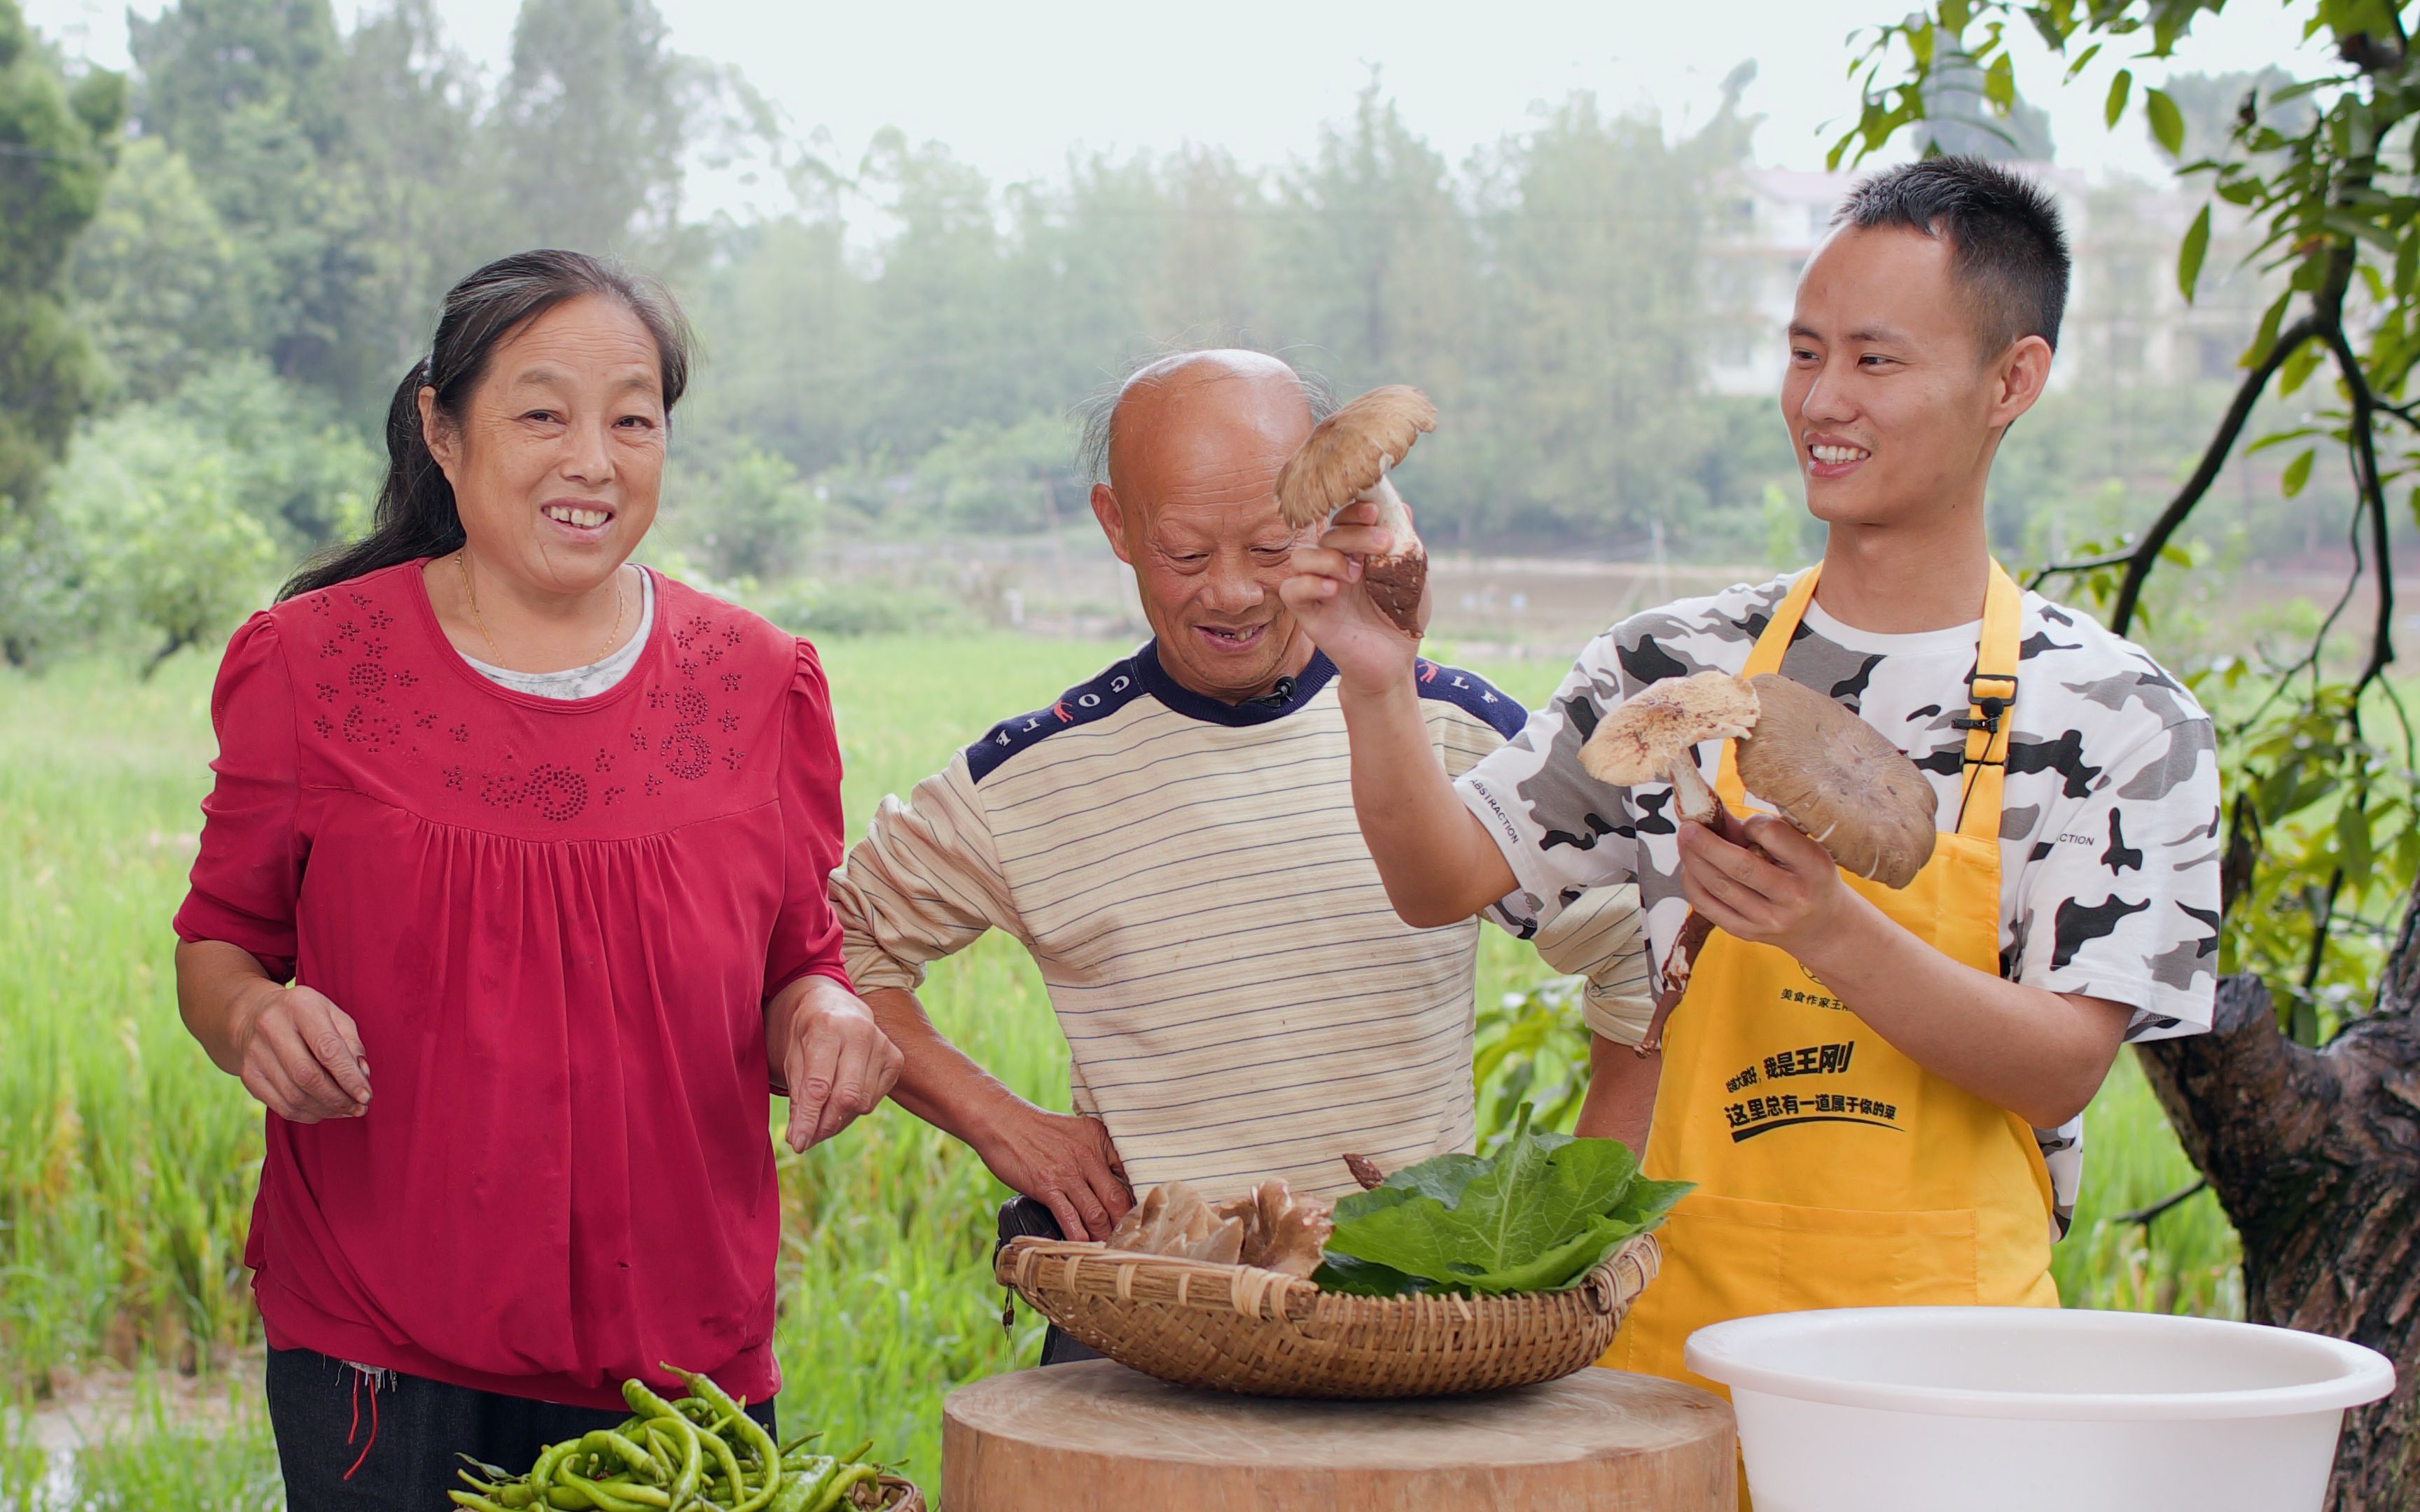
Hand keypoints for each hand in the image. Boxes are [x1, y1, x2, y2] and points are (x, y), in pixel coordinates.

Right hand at [231, 982, 371, 1122]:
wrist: (254, 1015)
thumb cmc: (306, 1016)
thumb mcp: (333, 1015)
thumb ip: (351, 1043)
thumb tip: (362, 1076)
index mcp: (300, 1005)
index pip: (327, 1049)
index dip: (349, 1077)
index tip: (366, 1095)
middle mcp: (271, 1026)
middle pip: (308, 1076)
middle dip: (338, 1098)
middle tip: (359, 1108)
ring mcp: (255, 1052)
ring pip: (294, 1096)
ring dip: (326, 1109)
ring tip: (346, 1110)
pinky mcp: (248, 1074)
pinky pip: (281, 1105)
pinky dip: (307, 1114)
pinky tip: (324, 1111)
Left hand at [774, 979, 904, 1150]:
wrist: (834, 1006)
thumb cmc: (807, 1035)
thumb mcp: (792, 1058)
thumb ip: (798, 1098)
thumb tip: (799, 1140)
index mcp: (827, 1027)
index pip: (819, 1085)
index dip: (808, 1119)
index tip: (797, 1143)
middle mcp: (860, 1032)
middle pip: (847, 1097)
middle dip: (825, 1124)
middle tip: (807, 1137)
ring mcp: (883, 1044)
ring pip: (863, 1103)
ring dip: (838, 1119)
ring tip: (820, 1116)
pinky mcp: (895, 1058)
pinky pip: (875, 1100)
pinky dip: (854, 1110)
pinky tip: (840, 1100)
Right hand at [972, 1102, 1131, 1240]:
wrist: (1003, 1122)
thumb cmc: (1039, 1130)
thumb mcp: (1078, 1132)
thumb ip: (1097, 1154)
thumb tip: (1112, 1182)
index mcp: (1100, 1140)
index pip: (1131, 1172)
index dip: (1140, 1197)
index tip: (1143, 1215)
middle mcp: (1089, 1156)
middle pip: (1118, 1198)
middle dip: (1126, 1225)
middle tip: (1130, 1242)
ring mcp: (1068, 1173)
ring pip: (1097, 1213)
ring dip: (1105, 1236)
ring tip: (1110, 1251)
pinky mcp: (1047, 1187)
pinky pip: (1069, 1218)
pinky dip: (1079, 1238)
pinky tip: (1083, 1249)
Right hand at [1279, 498, 1426, 694]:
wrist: (1395, 662)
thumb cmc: (1402, 618)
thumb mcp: (1412, 577)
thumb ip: (1405, 544)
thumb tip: (1401, 506)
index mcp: (1357, 553)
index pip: (1344, 519)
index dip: (1354, 511)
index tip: (1374, 512)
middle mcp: (1333, 567)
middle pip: (1327, 534)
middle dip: (1354, 533)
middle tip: (1382, 544)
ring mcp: (1319, 589)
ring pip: (1301, 557)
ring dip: (1328, 558)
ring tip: (1355, 575)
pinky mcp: (1308, 614)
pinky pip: (1291, 590)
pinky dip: (1308, 584)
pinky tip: (1333, 590)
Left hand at [1674, 812, 1868, 968]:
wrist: (1823, 926)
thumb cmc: (1809, 876)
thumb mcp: (1803, 849)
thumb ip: (1764, 830)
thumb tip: (1717, 809)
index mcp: (1813, 866)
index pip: (1773, 835)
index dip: (1752, 824)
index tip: (1746, 823)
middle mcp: (1792, 896)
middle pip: (1739, 866)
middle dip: (1706, 843)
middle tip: (1687, 827)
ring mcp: (1768, 919)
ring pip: (1719, 886)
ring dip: (1694, 860)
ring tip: (1684, 841)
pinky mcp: (1747, 933)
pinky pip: (1708, 907)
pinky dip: (1692, 883)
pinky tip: (1690, 867)